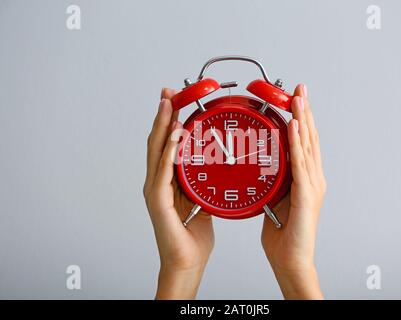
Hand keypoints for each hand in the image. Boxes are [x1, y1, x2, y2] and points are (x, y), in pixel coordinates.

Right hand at [144, 88, 213, 298]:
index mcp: (168, 180)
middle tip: (169, 93)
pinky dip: (169, 153)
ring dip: (163, 127)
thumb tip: (217, 169)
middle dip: (163, 115)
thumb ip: (203, 183)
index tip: (175, 99)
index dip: (169, 120)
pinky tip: (175, 138)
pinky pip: (163, 174)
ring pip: (157, 152)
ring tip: (169, 106)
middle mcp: (157, 182)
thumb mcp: (203, 201)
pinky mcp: (158, 203)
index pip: (167, 143)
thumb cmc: (192, 234)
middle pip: (158, 141)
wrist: (187, 260)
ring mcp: (155, 191)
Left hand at [261, 85, 326, 298]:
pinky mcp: (307, 196)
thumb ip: (274, 181)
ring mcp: (313, 186)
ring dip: (303, 120)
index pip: (304, 142)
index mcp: (306, 178)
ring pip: (308, 146)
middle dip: (305, 111)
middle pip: (309, 138)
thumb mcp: (276, 199)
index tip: (295, 99)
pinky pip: (300, 164)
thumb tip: (263, 166)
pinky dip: (297, 143)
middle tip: (299, 88)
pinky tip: (294, 126)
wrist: (291, 259)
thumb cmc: (283, 233)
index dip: (301, 119)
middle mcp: (314, 178)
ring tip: (298, 98)